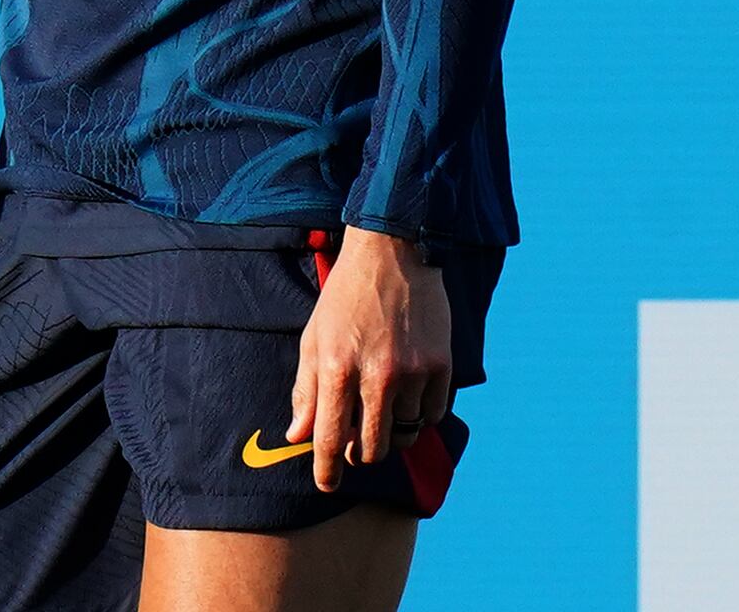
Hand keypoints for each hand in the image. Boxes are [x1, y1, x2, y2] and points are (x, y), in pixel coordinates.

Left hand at [288, 228, 452, 493]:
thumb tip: (297, 437)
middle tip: (358, 439)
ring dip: (392, 429)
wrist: (392, 253)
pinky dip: (421, 414)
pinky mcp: (442, 366)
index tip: (326, 485)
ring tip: (383, 404)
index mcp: (337, 368)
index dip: (326, 470)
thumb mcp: (313, 339)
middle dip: (361, 452)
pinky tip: (409, 392)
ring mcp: (414, 373)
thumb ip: (306, 391)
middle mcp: (377, 375)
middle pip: (372, 449)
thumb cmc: (345, 299)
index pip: (330, 439)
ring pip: (405, 434)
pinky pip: (433, 415)